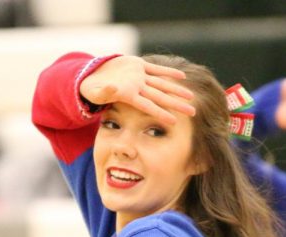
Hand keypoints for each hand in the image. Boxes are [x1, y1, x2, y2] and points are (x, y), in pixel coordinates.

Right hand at [80, 55, 195, 125]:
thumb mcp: (97, 92)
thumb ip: (105, 91)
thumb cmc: (92, 89)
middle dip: (176, 104)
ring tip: (191, 96)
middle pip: (161, 97)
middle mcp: (138, 88)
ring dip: (176, 90)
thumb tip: (113, 88)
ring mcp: (139, 77)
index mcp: (129, 96)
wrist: (92, 76)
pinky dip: (168, 72)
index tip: (175, 122)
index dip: (161, 113)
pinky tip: (182, 76)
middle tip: (193, 112)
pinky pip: (156, 69)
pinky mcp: (138, 65)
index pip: (149, 106)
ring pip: (162, 84)